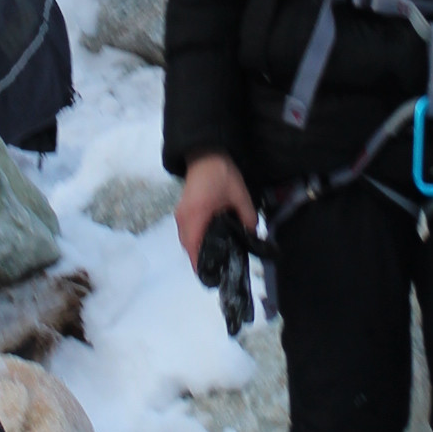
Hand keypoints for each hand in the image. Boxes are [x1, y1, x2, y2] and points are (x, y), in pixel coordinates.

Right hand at [177, 151, 255, 273]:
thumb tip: (252, 236)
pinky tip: (211, 243)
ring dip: (198, 251)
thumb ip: (247, 218)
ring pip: (187, 242)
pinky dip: (197, 241)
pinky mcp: (182, 212)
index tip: (213, 277)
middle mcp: (184, 218)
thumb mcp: (240, 196)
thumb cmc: (221, 174)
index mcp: (196, 215)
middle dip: (202, 261)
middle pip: (189, 248)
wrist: (205, 154)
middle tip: (221, 269)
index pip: (194, 248)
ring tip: (217, 259)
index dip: (202, 265)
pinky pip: (187, 234)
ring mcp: (180, 215)